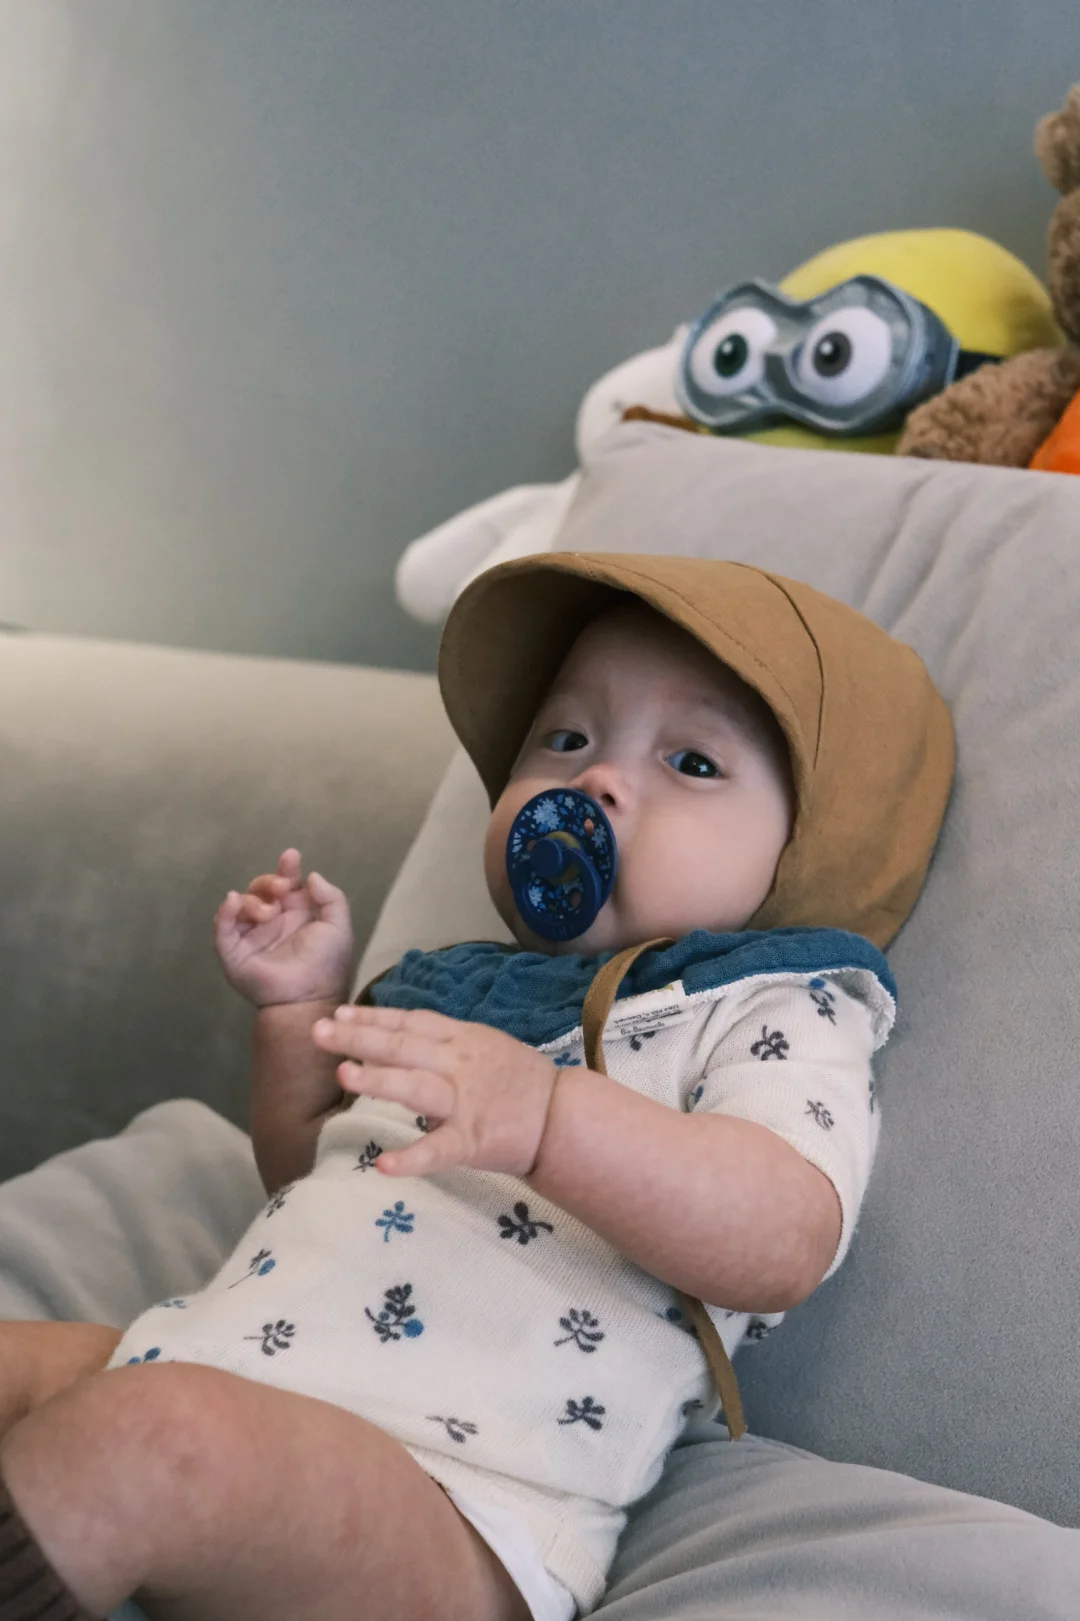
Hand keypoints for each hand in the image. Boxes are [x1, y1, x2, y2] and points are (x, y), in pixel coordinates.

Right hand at [214, 848, 353, 1007]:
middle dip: (268, 881)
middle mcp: (270, 920)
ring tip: (270, 913)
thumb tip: (311, 875)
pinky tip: (233, 901)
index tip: (291, 857)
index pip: (285, 883)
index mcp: (295, 912)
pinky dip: (225, 912)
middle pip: (260, 888)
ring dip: (254, 901)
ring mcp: (250, 935)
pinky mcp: (233, 951)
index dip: (287, 869)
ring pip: (241, 904)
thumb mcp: (338, 926)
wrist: (309, 997)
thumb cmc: (326, 964)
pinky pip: (222, 928)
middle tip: (282, 887)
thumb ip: (331, 898)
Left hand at [311, 1005, 558, 1177]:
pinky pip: (438, 1150)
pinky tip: (383, 1166)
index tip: (338, 1014)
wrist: (562, 1119)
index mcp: (462, 1039)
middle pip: (403, 1046)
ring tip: (342, 1074)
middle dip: (358, 1038)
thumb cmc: (521, 1081)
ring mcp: (464, 1102)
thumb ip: (445, 1042)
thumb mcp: (485, 1045)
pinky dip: (412, 1159)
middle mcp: (459, 1064)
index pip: (410, 1023)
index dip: (373, 1017)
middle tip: (318, 1032)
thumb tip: (398, 1035)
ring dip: (378, 1080)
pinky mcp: (471, 1141)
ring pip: (415, 1087)